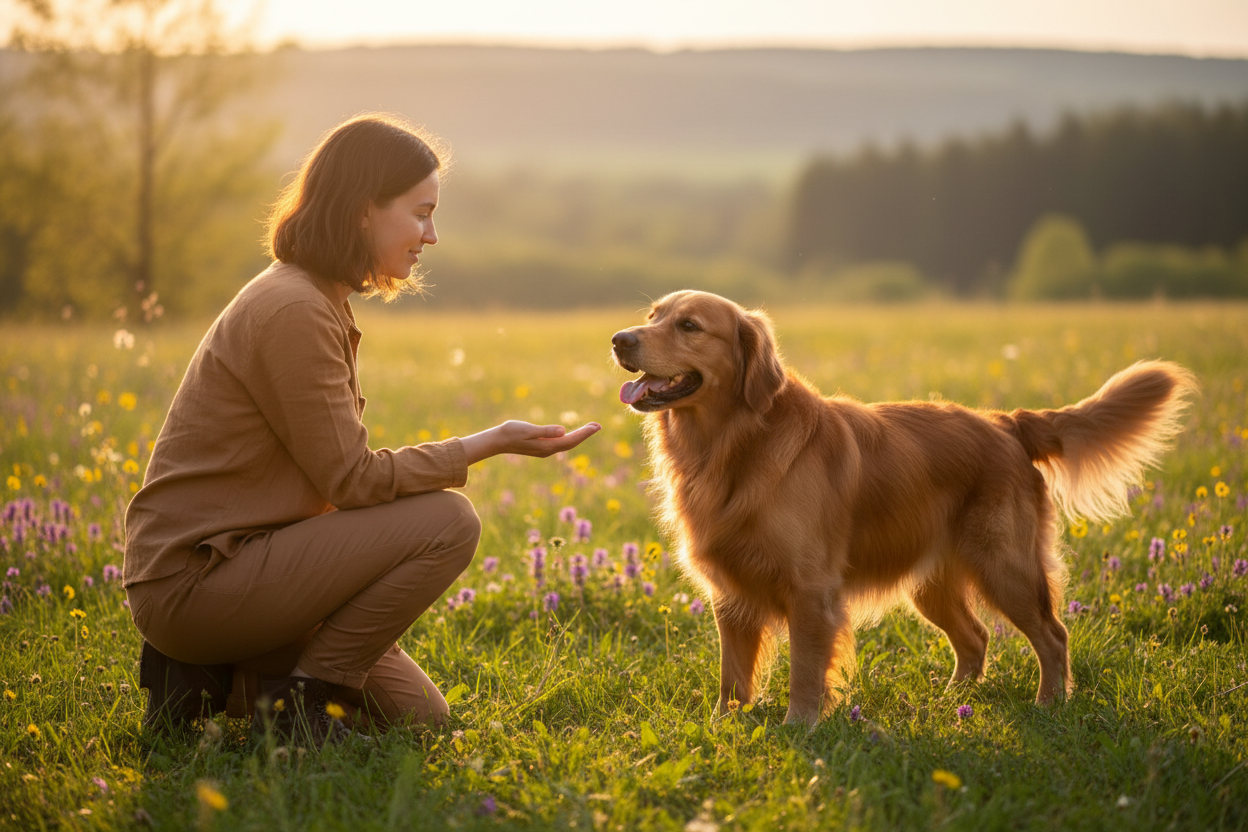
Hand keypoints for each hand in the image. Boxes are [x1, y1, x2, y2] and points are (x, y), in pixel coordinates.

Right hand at [461, 420, 601, 464]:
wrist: (497, 440)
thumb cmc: (510, 432)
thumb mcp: (528, 430)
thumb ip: (545, 431)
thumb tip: (563, 431)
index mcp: (547, 446)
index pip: (571, 440)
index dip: (585, 433)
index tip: (596, 426)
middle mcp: (548, 450)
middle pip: (572, 443)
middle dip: (585, 434)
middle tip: (598, 425)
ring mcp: (545, 450)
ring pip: (567, 443)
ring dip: (579, 436)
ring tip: (590, 428)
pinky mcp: (541, 447)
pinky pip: (560, 443)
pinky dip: (570, 437)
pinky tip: (572, 434)